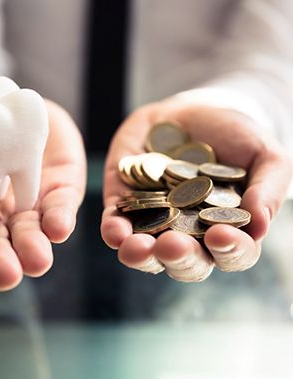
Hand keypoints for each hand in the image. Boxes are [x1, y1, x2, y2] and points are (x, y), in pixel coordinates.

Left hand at [101, 100, 292, 281]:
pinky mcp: (125, 205)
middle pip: (185, 262)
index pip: (232, 253)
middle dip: (179, 258)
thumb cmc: (234, 136)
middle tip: (173, 245)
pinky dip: (113, 232)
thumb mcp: (263, 155)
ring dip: (140, 255)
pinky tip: (114, 231)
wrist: (192, 112)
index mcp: (226, 230)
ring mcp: (154, 222)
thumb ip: (269, 189)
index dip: (229, 251)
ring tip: (137, 248)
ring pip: (146, 253)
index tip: (221, 235)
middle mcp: (189, 235)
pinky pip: (115, 226)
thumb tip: (259, 226)